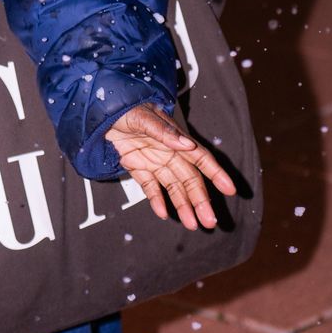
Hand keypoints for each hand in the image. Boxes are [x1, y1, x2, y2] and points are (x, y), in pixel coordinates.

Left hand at [105, 103, 238, 231]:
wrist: (101, 111)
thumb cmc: (126, 108)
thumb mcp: (144, 117)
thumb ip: (164, 132)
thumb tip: (187, 145)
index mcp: (175, 139)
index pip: (200, 158)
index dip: (216, 173)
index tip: (230, 189)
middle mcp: (169, 153)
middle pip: (190, 180)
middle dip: (201, 200)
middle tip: (209, 220)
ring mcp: (154, 162)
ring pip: (173, 188)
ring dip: (183, 206)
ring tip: (192, 224)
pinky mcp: (138, 168)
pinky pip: (150, 187)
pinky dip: (157, 200)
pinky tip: (163, 213)